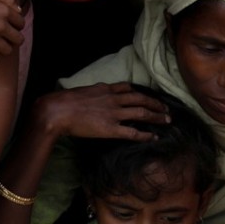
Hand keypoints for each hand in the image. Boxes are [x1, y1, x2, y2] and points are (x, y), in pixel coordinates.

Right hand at [0, 0, 23, 62]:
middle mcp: (1, 25)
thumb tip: (19, 10)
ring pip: (8, 50)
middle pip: (18, 39)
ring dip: (5, 49)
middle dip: (14, 39)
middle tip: (7, 38)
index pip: (21, 23)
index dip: (17, 25)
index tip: (11, 26)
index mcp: (4, 10)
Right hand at [33, 82, 169, 140]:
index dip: (142, 92)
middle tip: (167, 109)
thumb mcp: (82, 91)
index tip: (150, 96)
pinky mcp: (110, 129)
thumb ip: (94, 93)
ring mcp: (113, 114)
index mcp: (104, 89)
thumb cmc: (64, 101)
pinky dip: (146, 134)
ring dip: (156, 117)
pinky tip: (154, 137)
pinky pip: (133, 132)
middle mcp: (112, 99)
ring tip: (167, 120)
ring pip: (141, 113)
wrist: (57, 111)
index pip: (128, 87)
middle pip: (140, 99)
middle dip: (156, 104)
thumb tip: (97, 95)